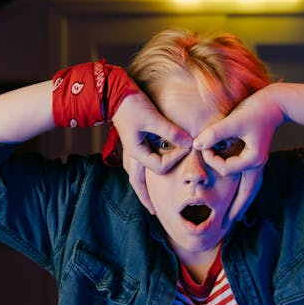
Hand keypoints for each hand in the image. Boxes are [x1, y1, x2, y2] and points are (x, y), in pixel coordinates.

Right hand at [113, 91, 191, 211]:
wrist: (113, 93)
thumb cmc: (131, 105)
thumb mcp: (152, 118)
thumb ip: (170, 132)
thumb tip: (190, 142)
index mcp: (136, 152)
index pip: (160, 167)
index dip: (176, 159)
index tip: (187, 147)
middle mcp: (131, 154)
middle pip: (138, 183)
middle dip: (146, 198)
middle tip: (155, 212)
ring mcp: (130, 149)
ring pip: (135, 175)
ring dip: (142, 187)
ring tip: (149, 199)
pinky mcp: (132, 142)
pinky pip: (137, 165)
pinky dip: (142, 173)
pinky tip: (147, 176)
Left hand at [193, 87, 284, 221]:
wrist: (275, 102)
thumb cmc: (256, 110)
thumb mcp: (234, 121)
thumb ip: (215, 133)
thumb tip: (196, 145)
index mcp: (253, 160)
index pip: (226, 169)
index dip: (210, 160)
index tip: (202, 145)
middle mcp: (257, 165)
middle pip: (247, 194)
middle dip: (236, 209)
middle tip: (227, 225)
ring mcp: (258, 162)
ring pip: (251, 189)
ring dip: (242, 202)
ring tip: (235, 217)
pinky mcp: (256, 157)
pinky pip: (251, 180)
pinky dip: (245, 190)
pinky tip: (239, 194)